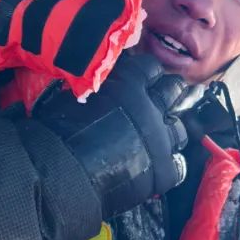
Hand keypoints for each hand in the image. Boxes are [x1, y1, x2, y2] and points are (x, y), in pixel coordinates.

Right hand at [33, 52, 187, 218]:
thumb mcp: (79, 93)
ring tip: (158, 139)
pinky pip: (179, 166)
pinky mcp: (163, 171)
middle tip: (160, 104)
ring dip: (171, 132)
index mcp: (130, 83)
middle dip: (169, 96)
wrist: (60, 171)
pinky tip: (158, 167)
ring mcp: (161, 140)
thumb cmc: (58, 130)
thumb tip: (106, 83)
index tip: (144, 81)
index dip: (148, 75)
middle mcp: (153, 108)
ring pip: (181, 130)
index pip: (152, 68)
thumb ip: (102, 86)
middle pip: (174, 93)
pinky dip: (170, 166)